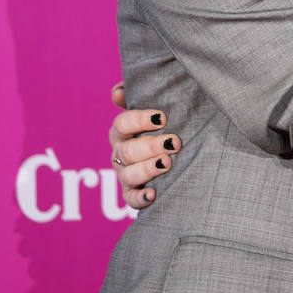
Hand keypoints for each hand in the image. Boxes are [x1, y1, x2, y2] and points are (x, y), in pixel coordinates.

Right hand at [109, 81, 180, 209]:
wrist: (175, 151)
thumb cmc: (162, 124)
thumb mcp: (153, 107)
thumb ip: (138, 95)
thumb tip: (118, 92)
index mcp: (122, 131)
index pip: (122, 124)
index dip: (139, 120)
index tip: (162, 118)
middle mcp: (120, 152)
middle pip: (128, 150)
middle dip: (151, 146)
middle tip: (174, 143)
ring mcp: (125, 174)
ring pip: (128, 175)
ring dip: (147, 169)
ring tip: (167, 163)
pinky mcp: (133, 193)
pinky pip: (131, 199)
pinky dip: (140, 198)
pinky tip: (153, 194)